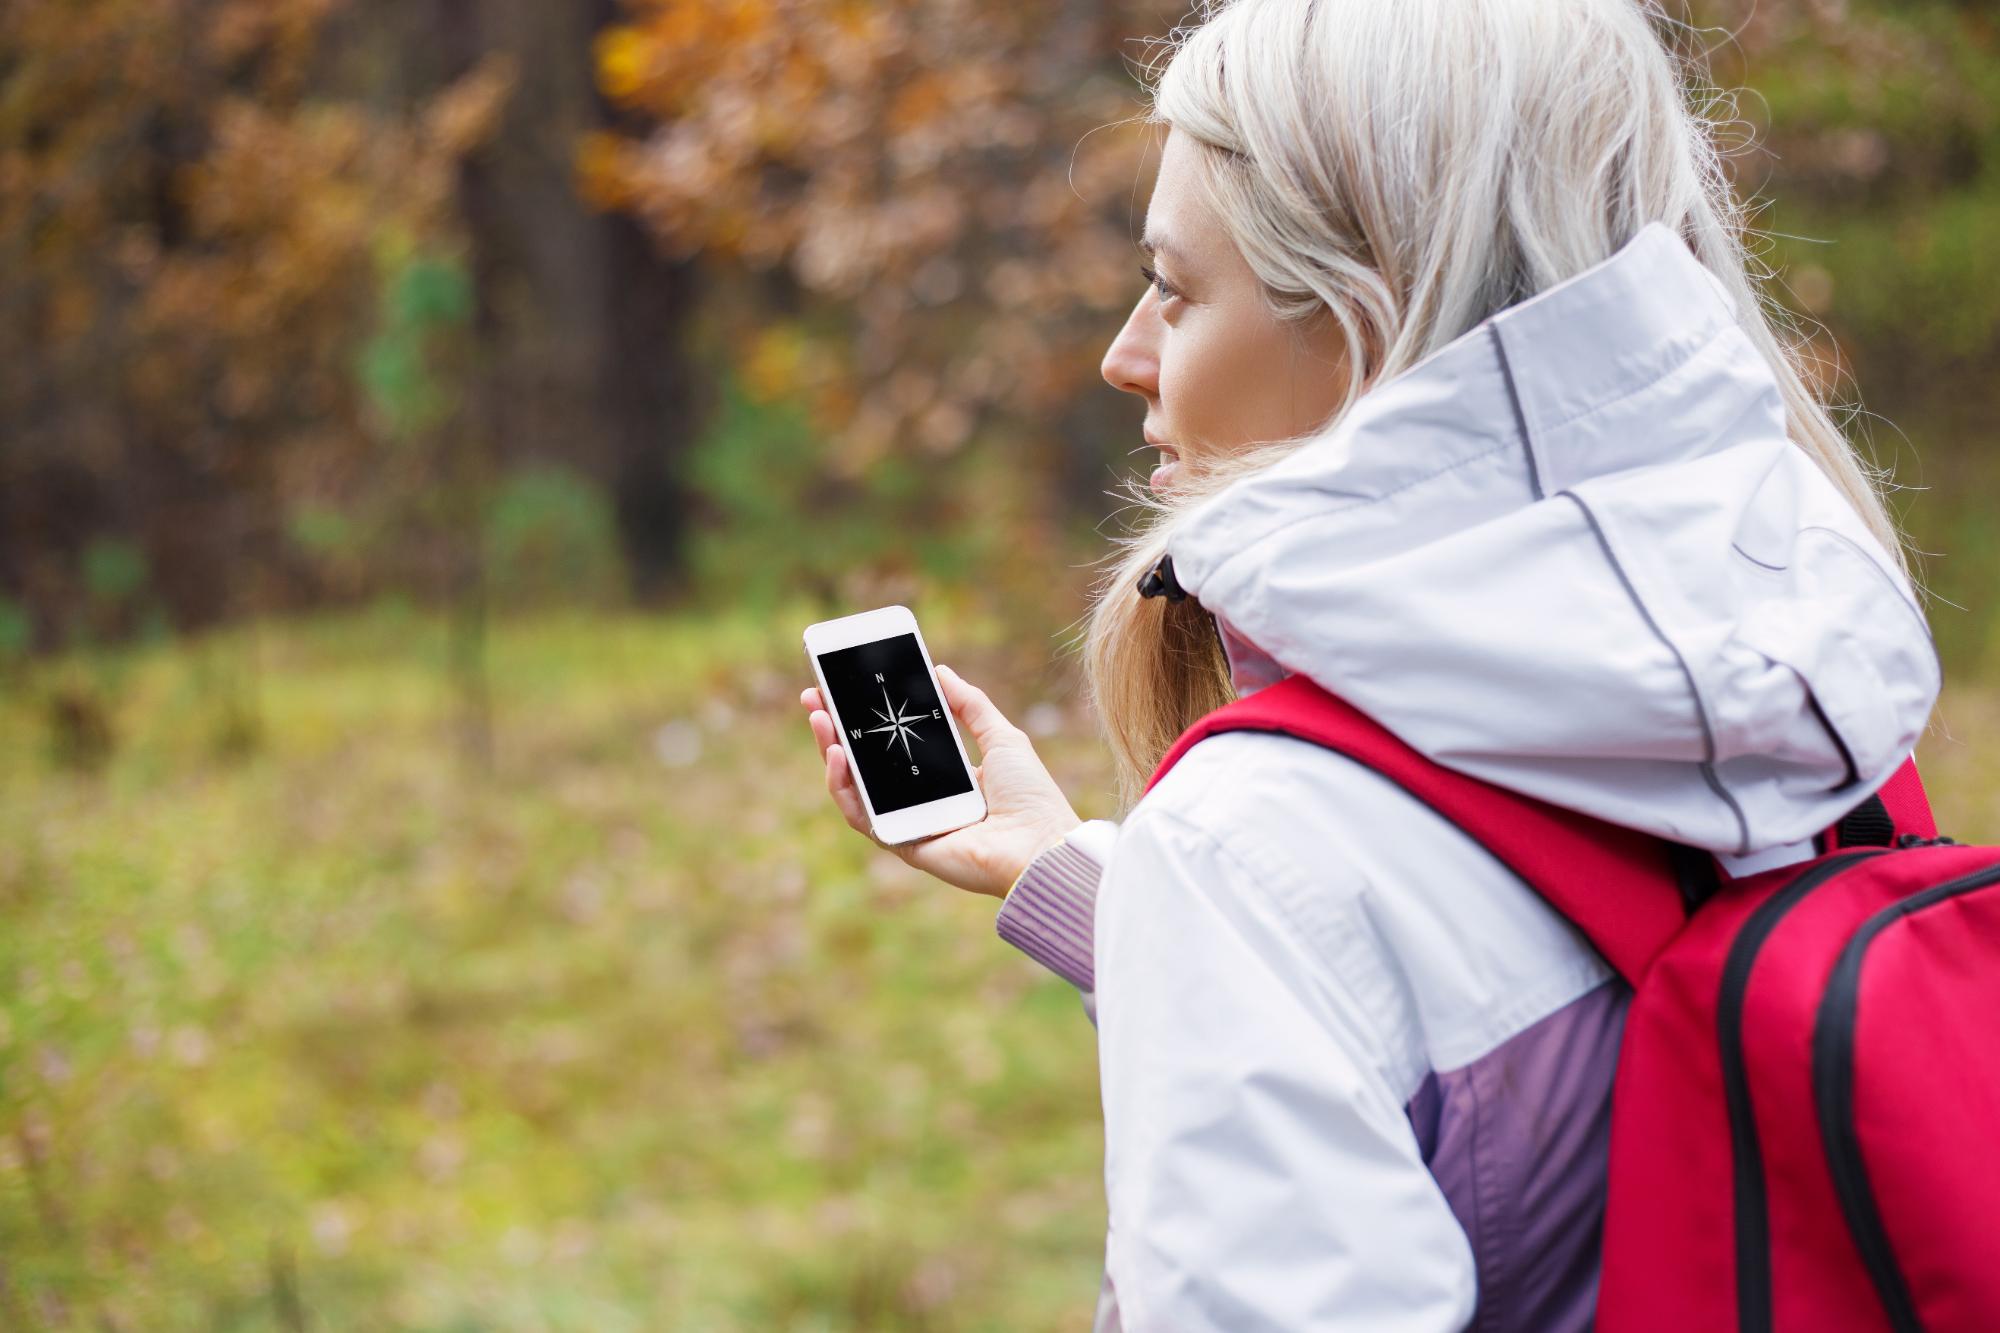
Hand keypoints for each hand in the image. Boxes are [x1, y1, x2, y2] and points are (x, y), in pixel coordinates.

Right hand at [799, 664, 1082, 897]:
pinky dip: (844, 787)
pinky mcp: (901, 843)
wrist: (1040, 844)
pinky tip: (837, 756)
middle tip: (815, 697)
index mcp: (943, 777)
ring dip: (830, 753)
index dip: (866, 719)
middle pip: (865, 763)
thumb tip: (940, 671)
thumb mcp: (1001, 736)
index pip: (893, 744)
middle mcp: (921, 801)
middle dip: (836, 729)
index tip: (843, 690)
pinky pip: (862, 816)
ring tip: (821, 720)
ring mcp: (908, 822)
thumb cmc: (1030, 796)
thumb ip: (970, 705)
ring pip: (855, 788)